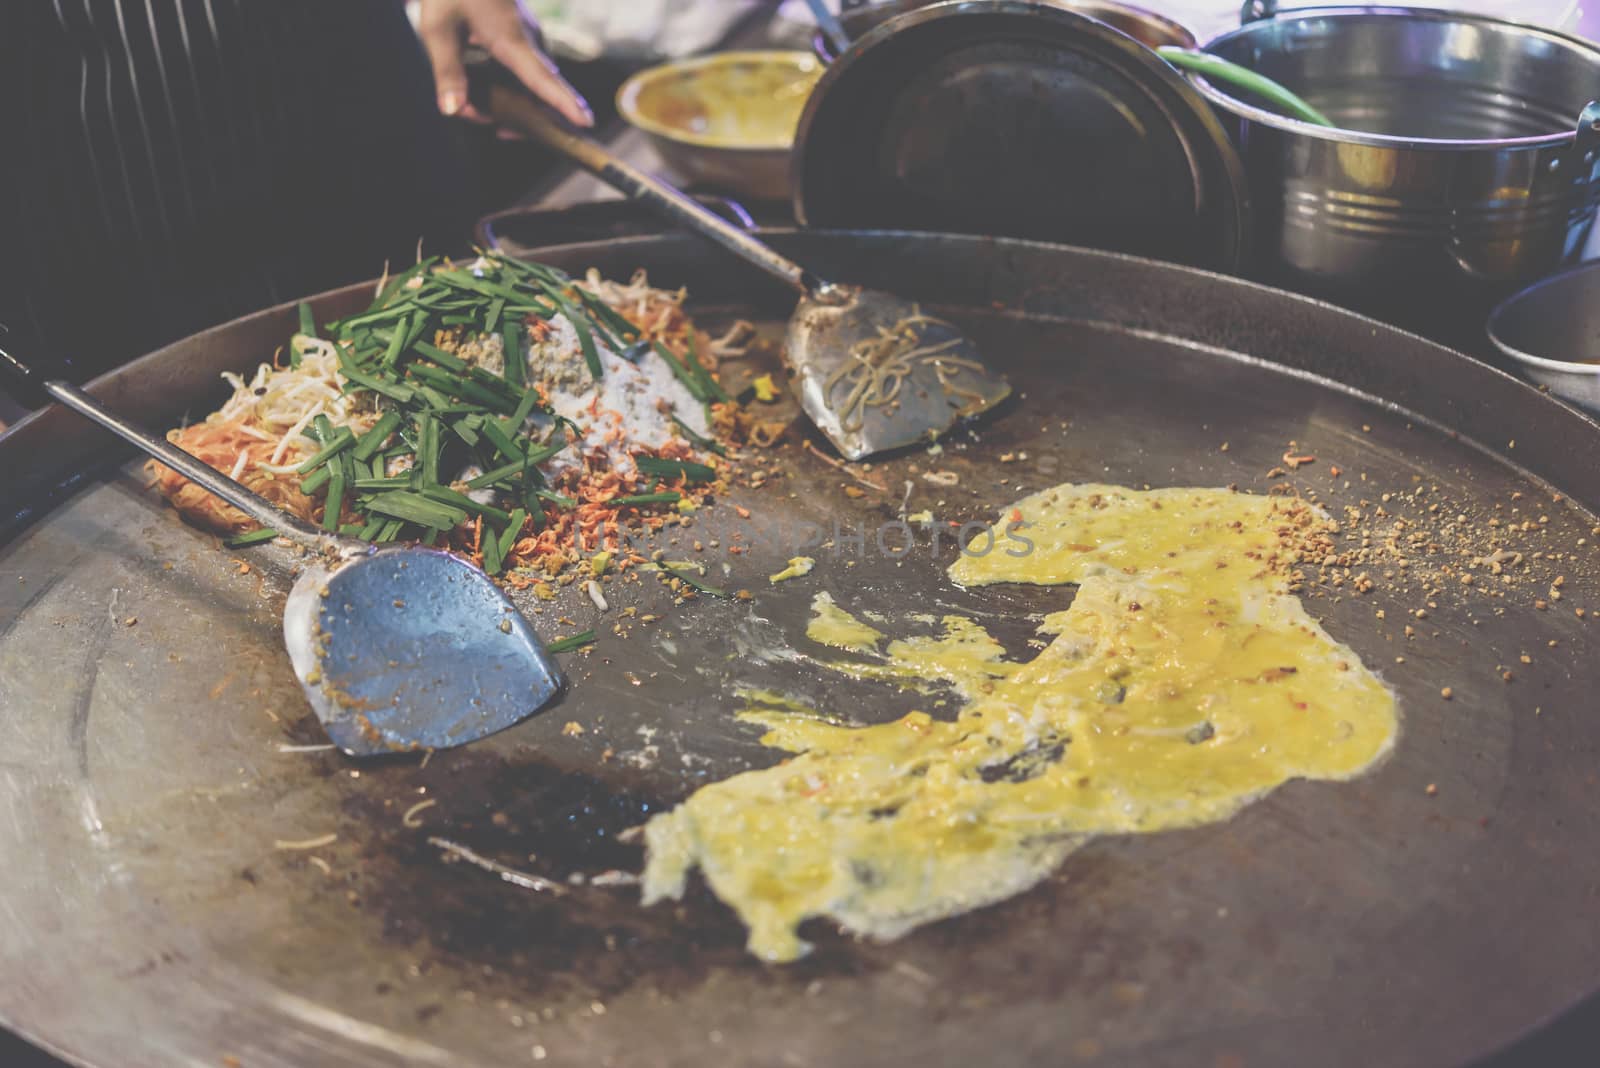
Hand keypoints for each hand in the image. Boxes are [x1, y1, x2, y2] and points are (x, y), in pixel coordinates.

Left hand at [418, 0, 592, 127]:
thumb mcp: (437, 28)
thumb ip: (447, 71)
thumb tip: (453, 110)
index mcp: (511, 39)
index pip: (542, 78)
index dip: (564, 102)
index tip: (586, 121)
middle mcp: (528, 40)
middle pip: (541, 90)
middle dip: (524, 117)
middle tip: (499, 131)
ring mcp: (528, 38)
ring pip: (532, 82)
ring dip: (512, 102)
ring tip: (481, 109)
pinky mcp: (522, 36)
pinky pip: (525, 70)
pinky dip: (510, 88)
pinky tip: (486, 94)